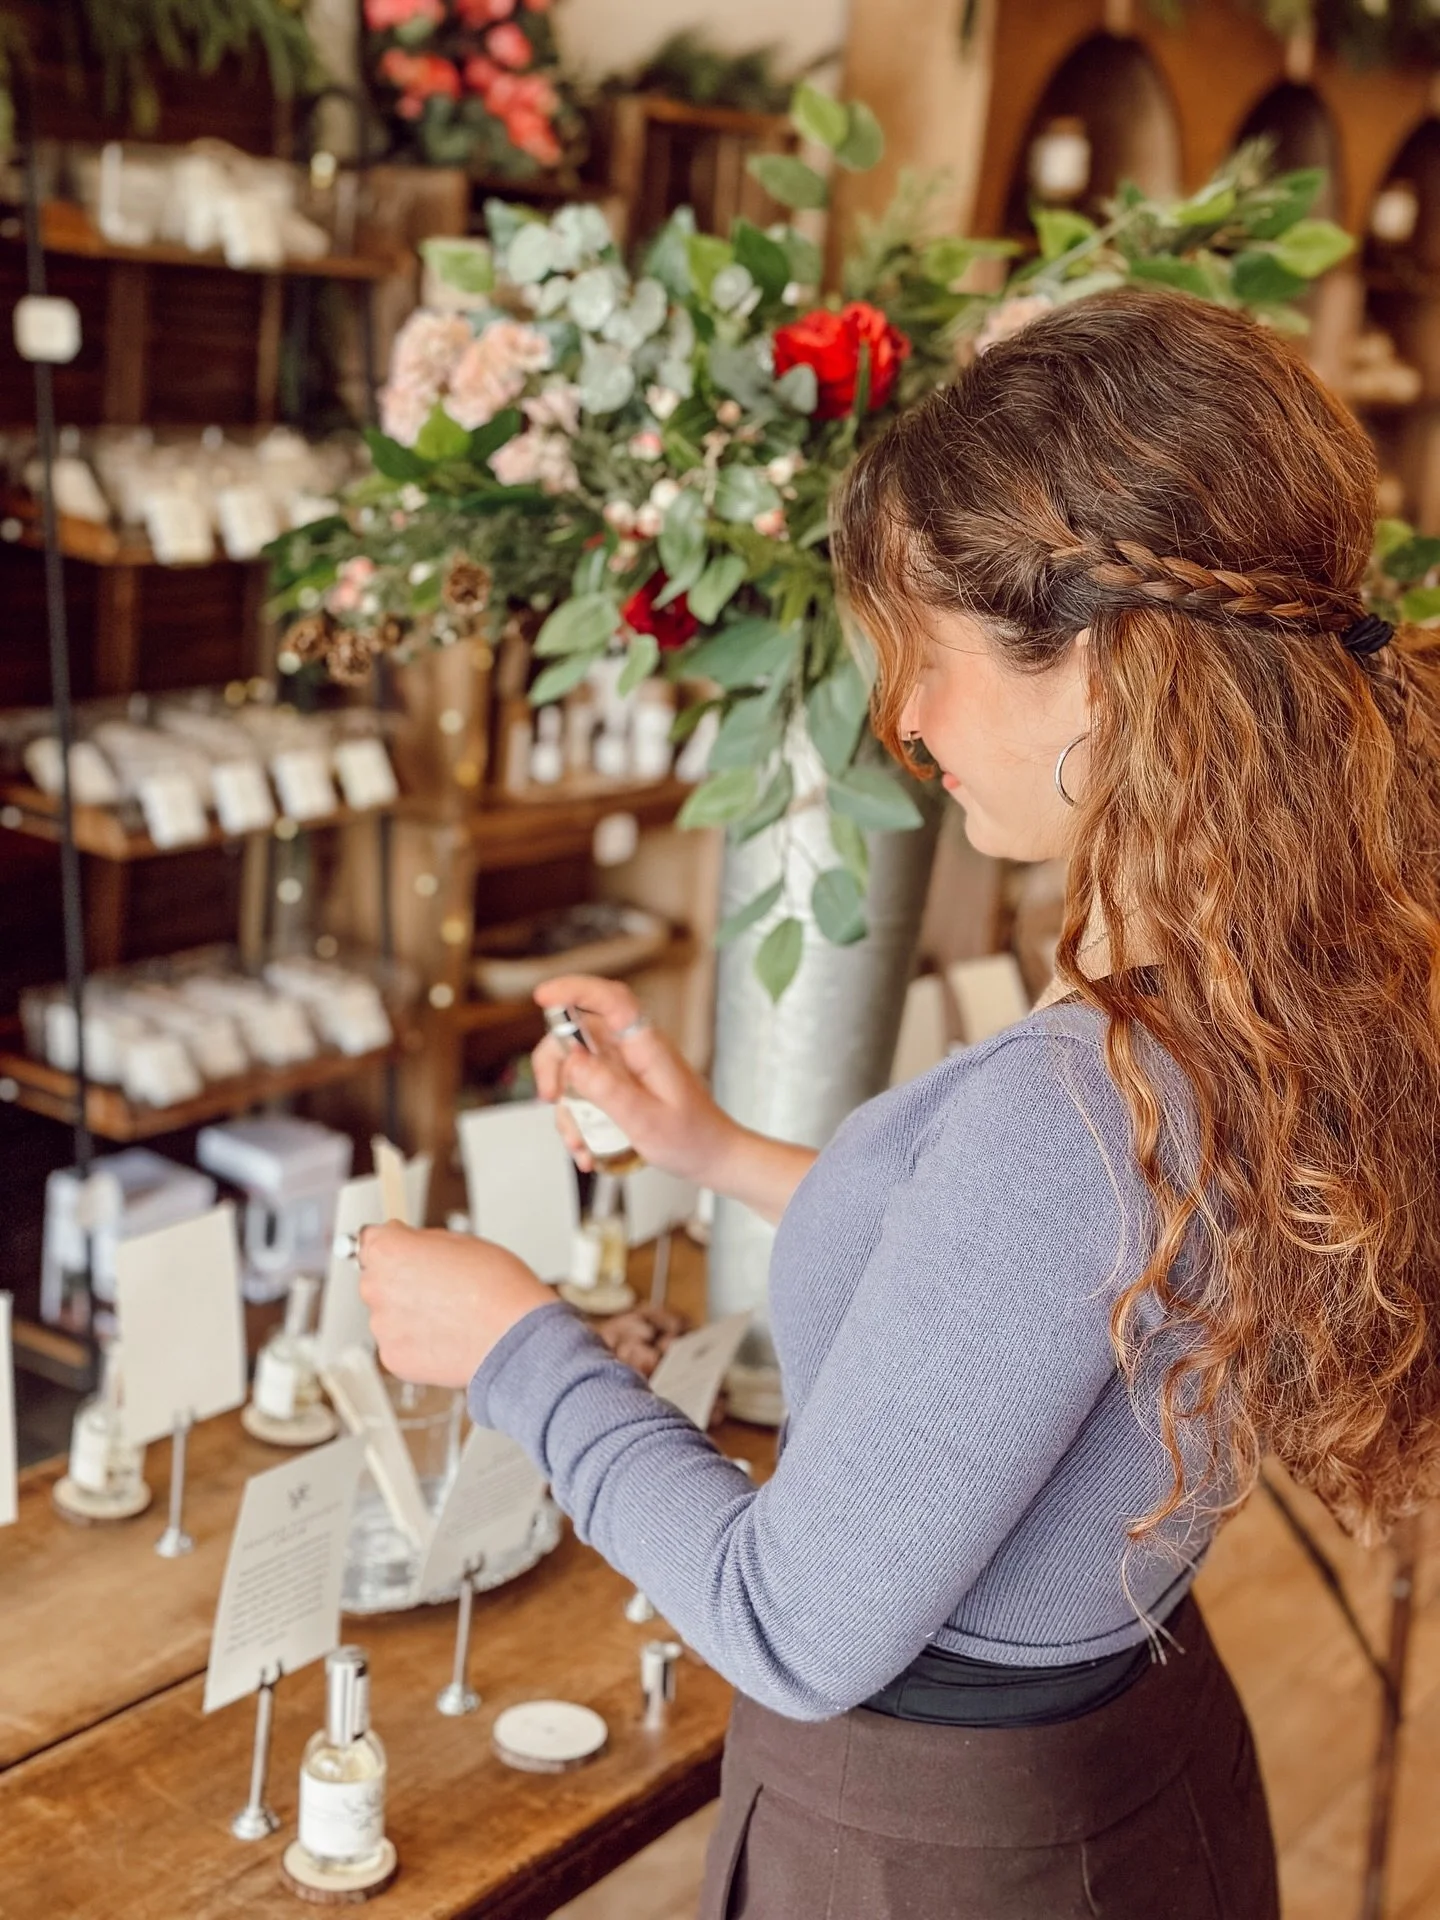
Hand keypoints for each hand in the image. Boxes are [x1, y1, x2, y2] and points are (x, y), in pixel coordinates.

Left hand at [357, 1223, 552, 1388]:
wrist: (512, 1337)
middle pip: (378, 1278)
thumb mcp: (461, 1241)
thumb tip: (408, 1243)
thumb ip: (422, 1241)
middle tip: (438, 1286)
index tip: (403, 1251)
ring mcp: (382, 1326)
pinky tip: (445, 1336)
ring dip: (409, 1313)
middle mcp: (376, 1287)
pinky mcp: (392, 1357)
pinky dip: (416, 1341)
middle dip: (401, 1280)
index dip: (394, 1244)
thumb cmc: (497, 1286)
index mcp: (389, 1251)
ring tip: (448, 1315)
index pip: (370, 1240)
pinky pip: (399, 1343)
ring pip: (389, 1314)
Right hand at [531, 974, 738, 1181]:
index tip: (543, 996)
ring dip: (566, 1104)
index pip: (612, 1000)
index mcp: (646, 1047)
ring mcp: (625, 1067)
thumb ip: (608, 1089)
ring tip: (577, 1141)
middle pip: (578, 1032)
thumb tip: (572, 1059)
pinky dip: (577, 1118)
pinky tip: (585, 1146)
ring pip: (574, 1066)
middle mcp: (632, 1049)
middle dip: (553, 1063)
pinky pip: (585, 1091)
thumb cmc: (691, 1138)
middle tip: (551, 1097)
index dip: (575, 989)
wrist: (712, 1157)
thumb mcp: (647, 1121)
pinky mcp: (620, 1084)